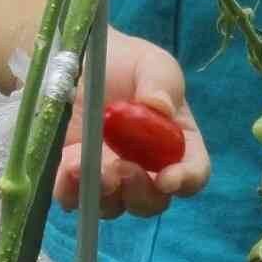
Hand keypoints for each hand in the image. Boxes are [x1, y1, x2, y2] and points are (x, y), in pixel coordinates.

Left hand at [53, 30, 208, 218]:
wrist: (79, 56)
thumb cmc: (125, 62)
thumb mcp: (151, 63)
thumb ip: (161, 82)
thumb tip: (160, 108)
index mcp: (176, 144)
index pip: (193, 173)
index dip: (186, 180)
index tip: (168, 178)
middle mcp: (146, 169)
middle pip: (152, 201)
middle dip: (140, 192)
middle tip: (125, 169)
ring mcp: (108, 176)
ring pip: (113, 205)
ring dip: (103, 191)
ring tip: (85, 163)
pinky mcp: (72, 177)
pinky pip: (73, 198)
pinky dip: (71, 189)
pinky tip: (68, 167)